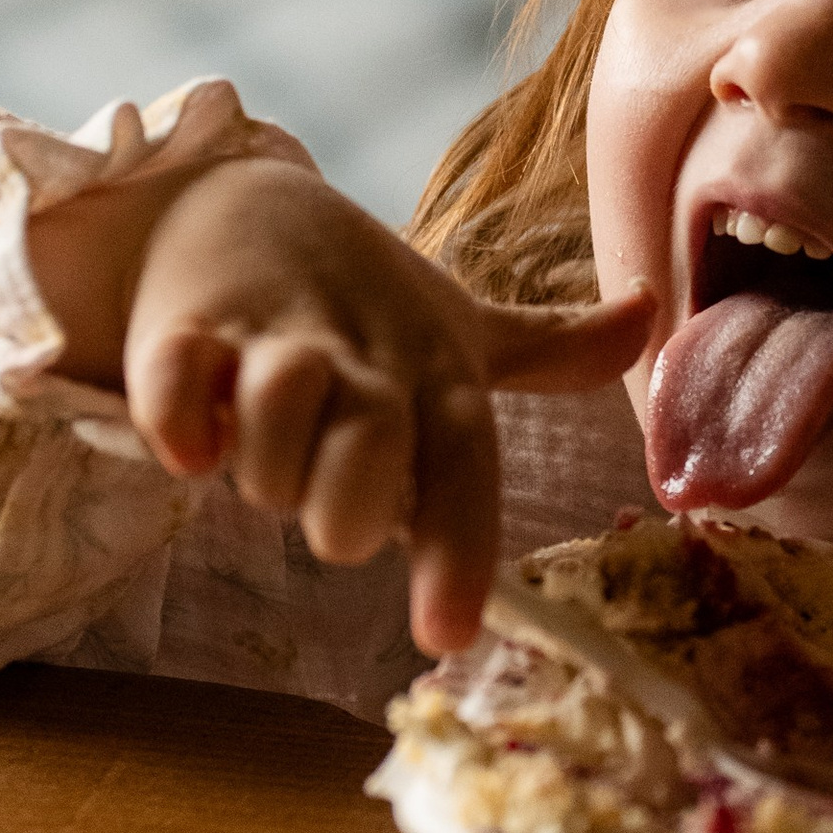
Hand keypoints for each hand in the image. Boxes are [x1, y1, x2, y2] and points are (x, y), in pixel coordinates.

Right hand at [35, 155, 648, 651]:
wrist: (236, 197)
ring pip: (276, 418)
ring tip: (251, 447)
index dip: (458, 554)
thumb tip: (652, 315)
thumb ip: (550, 348)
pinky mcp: (185, 325)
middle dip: (339, 509)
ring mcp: (270, 336)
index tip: (446, 636)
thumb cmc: (357, 294)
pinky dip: (181, 421)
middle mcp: (362, 356)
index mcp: (433, 372)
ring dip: (262, 465)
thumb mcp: (453, 323)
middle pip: (365, 458)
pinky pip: (180, 385)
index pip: (463, 468)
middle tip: (317, 489)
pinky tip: (187, 438)